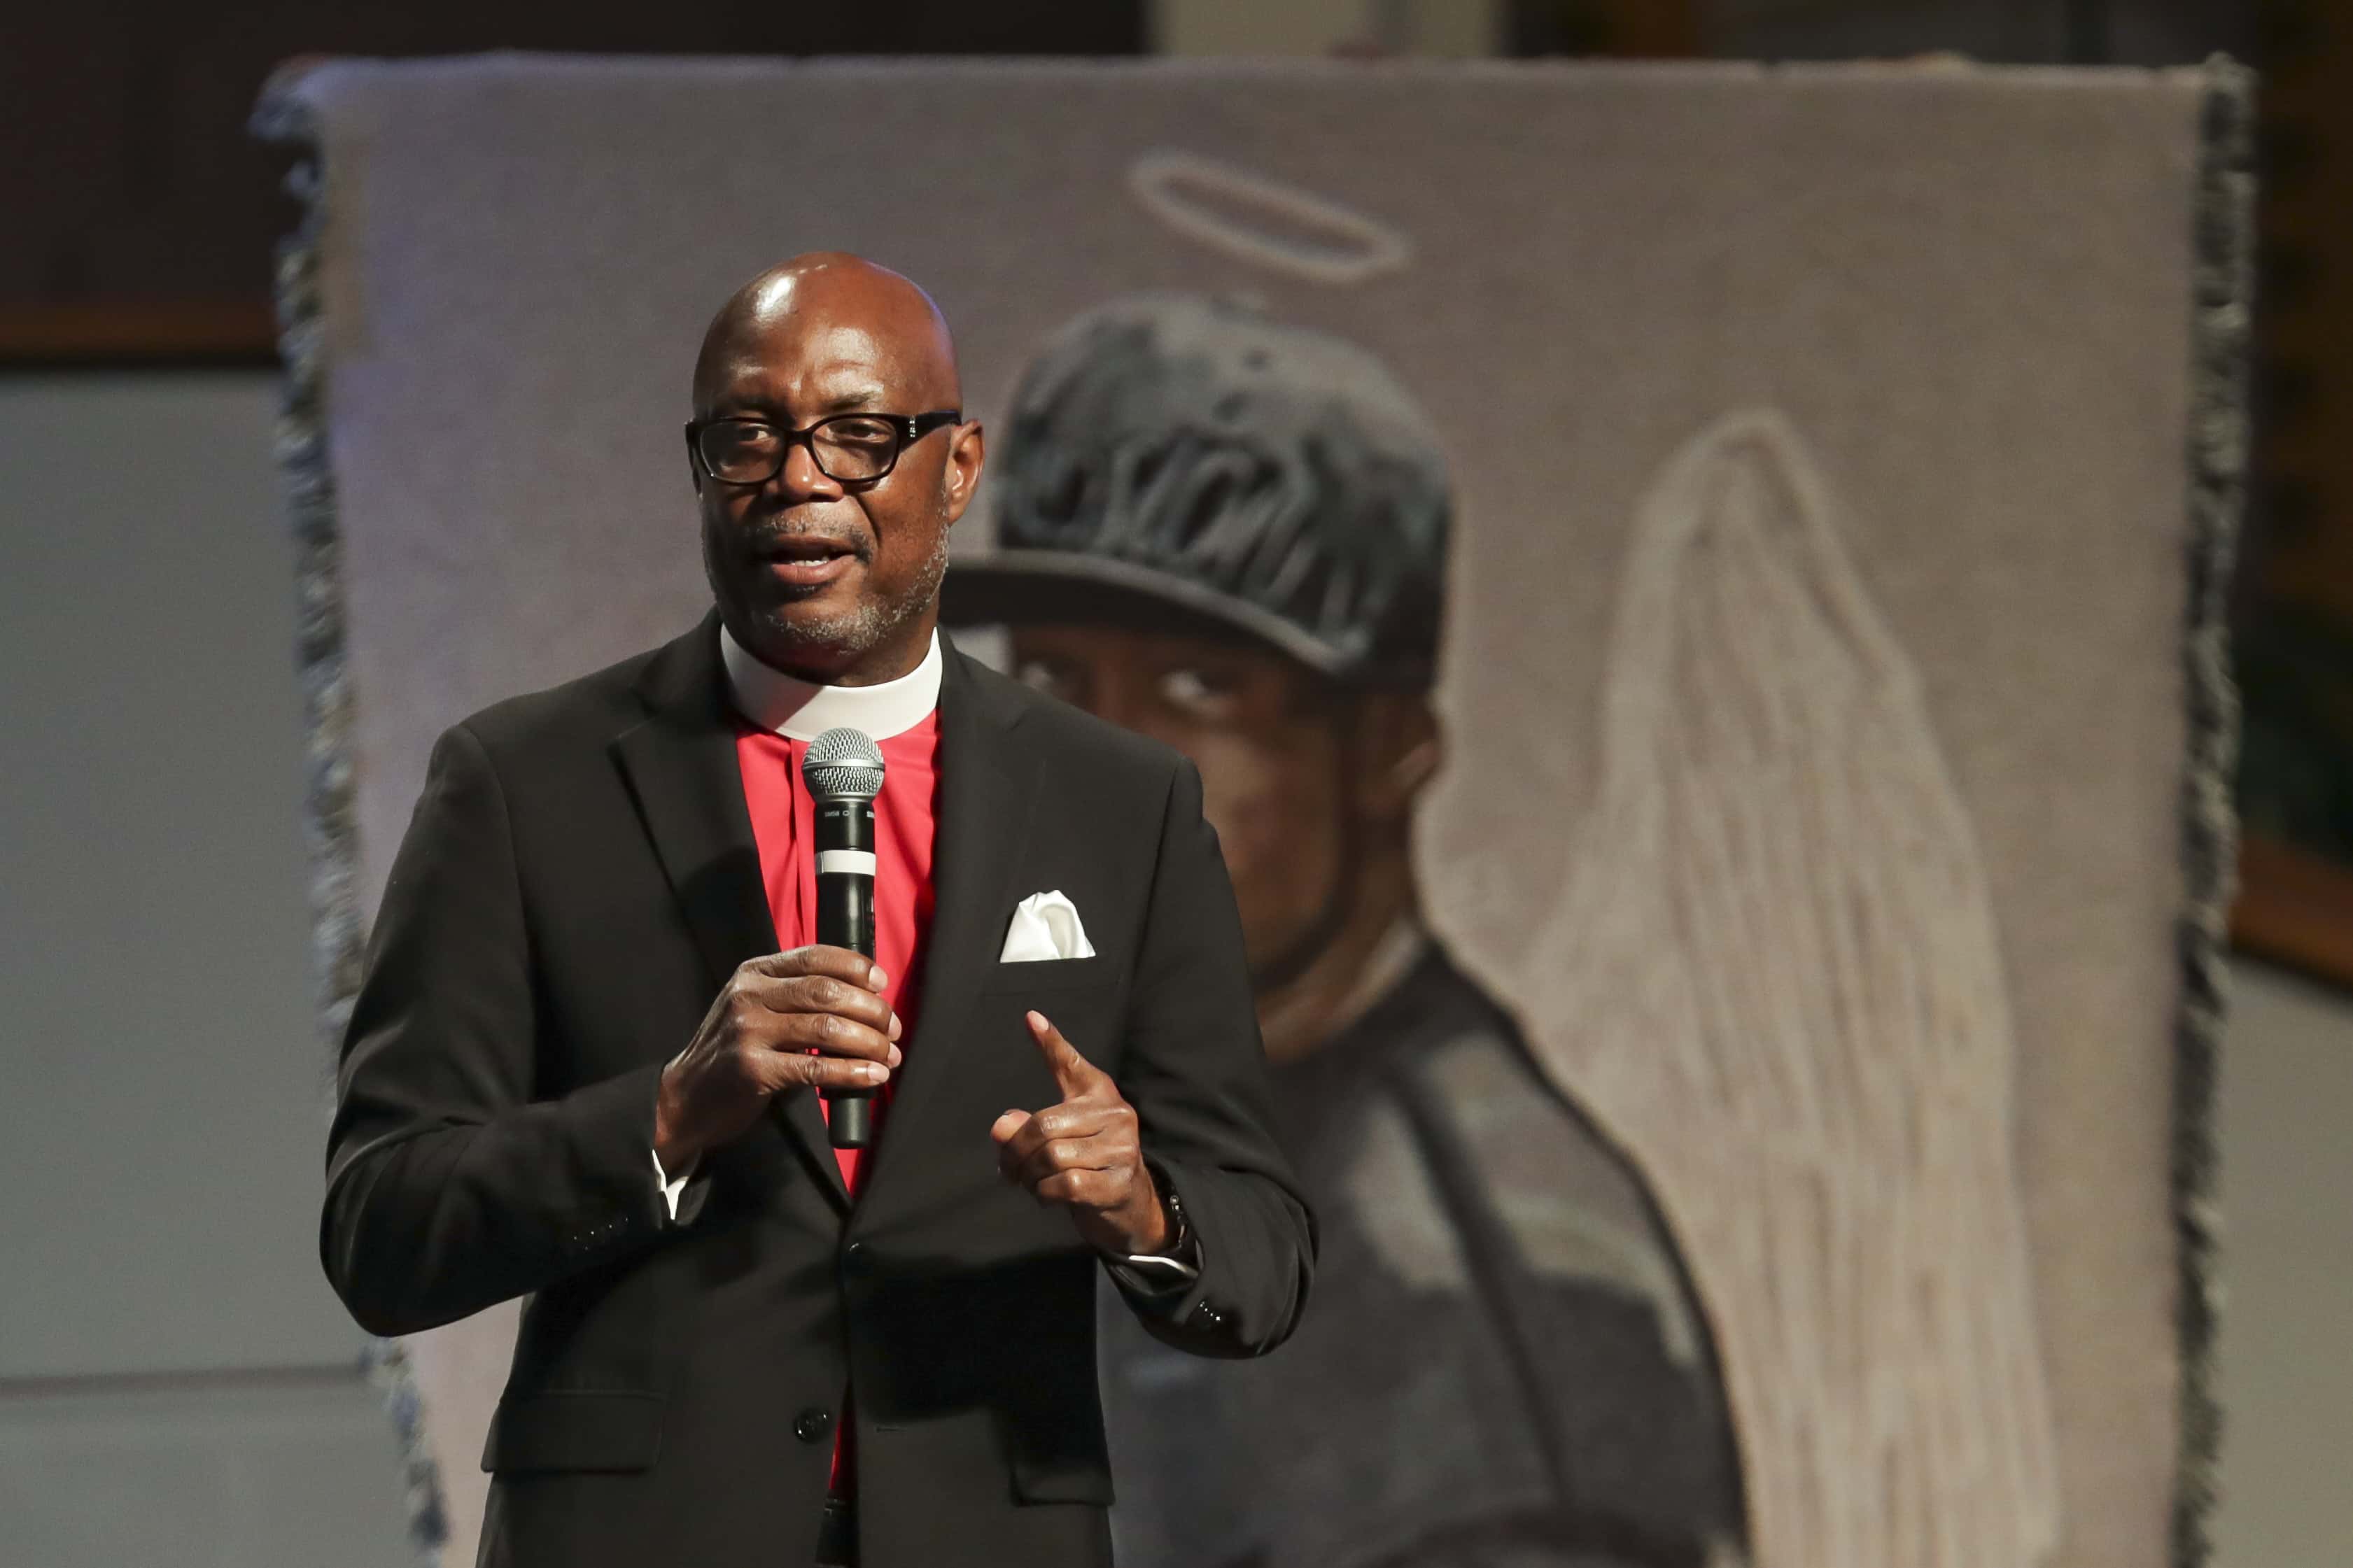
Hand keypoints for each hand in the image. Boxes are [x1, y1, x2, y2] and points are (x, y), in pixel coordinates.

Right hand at [655, 946, 900, 1171]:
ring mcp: (748, 1032)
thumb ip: (795, 996)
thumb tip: (864, 998)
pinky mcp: (752, 1070)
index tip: (882, 983)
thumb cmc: (732, 1052)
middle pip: (827, 992)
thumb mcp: (755, 1008)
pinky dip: (852, 1072)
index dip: (856, 967)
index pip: (815, 956)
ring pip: (826, 1028)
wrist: (684, 1097)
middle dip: (871, 1010)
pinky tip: (872, 1075)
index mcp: (754, 973)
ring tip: (889, 1055)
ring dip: (869, 1042)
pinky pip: (815, 1068)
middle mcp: (749, 995)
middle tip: (893, 1029)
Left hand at [991, 1012, 1167, 1254]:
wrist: (1128, 1204)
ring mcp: (1122, 1150)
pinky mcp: (1117, 1184)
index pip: (1071, 1065)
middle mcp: (1116, 1116)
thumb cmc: (1089, 1159)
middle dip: (1015, 1152)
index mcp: (1101, 1094)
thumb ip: (1029, 1123)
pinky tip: (1047, 1194)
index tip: (1030, 1018)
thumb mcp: (1064, 1133)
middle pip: (1043, 1126)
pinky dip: (1045, 1193)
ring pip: (1052, 1158)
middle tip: (1008, 1168)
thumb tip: (1001, 1126)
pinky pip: (1064, 1185)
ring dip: (1029, 1176)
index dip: (1051, 1043)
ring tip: (1030, 1181)